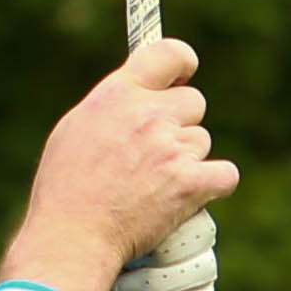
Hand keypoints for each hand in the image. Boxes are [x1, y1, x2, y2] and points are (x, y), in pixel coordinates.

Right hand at [0, 40, 238, 290]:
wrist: (72, 237)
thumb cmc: (65, 190)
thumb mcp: (75, 130)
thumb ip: (112, 107)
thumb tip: (135, 97)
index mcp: (116, 95)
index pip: (169, 53)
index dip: (182, 62)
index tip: (181, 75)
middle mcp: (147, 115)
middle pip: (193, 101)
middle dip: (179, 123)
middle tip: (155, 151)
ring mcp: (171, 149)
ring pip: (201, 141)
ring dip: (187, 160)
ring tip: (155, 184)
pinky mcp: (190, 184)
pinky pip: (225, 174)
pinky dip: (211, 186)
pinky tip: (190, 196)